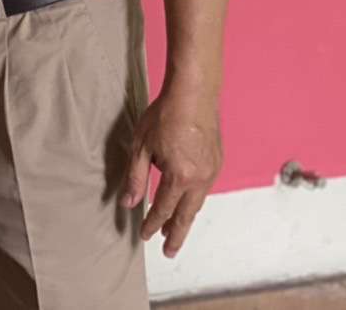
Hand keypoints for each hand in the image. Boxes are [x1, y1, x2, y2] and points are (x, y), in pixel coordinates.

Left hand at [123, 86, 222, 257]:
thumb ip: (136, 177)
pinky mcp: (217, 162)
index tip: (145, 236)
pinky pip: (204, 189)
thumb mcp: (142, 146)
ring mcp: (212, 171)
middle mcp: (200, 178)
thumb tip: (129, 203)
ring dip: (186, 218)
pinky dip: (194, 200)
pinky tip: (186, 202)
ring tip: (175, 231)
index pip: (163, 208)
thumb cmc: (165, 115)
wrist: (194, 94)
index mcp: (180, 176)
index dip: (153, 224)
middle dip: (176, 234)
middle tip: (169, 251)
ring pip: (198, 203)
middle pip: (186, 215)